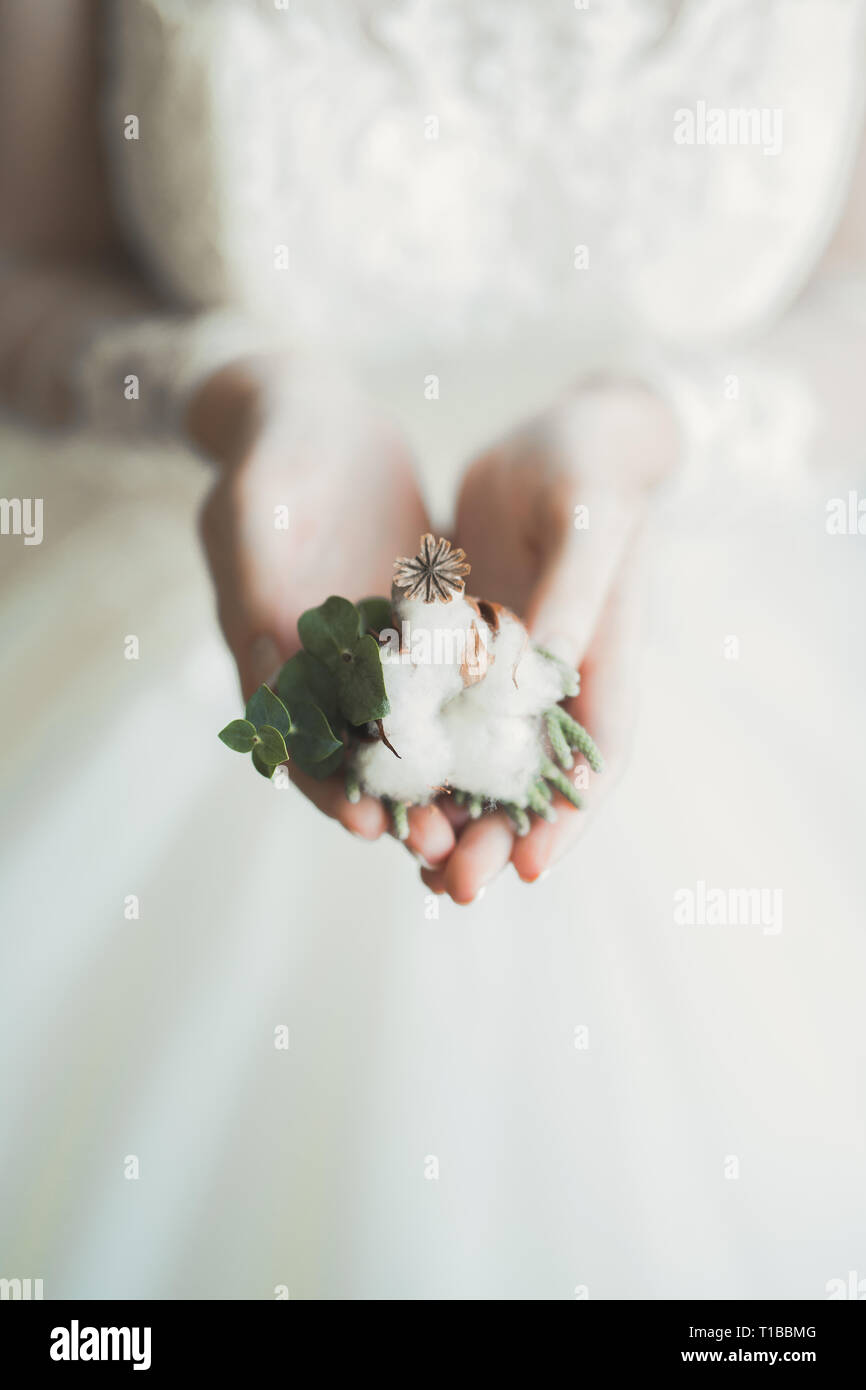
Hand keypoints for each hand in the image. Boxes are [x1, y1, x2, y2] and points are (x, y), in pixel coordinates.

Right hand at [192, 353, 458, 865]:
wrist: (309, 412)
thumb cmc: (273, 453)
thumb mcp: (256, 508)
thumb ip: (257, 583)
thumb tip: (270, 660)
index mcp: (263, 651)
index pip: (291, 738)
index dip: (327, 786)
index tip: (368, 824)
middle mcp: (313, 667)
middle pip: (351, 754)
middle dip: (394, 804)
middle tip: (441, 850)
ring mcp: (365, 653)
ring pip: (403, 733)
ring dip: (436, 780)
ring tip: (481, 823)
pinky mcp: (409, 631)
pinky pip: (442, 687)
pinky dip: (469, 722)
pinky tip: (516, 746)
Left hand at [419, 380, 679, 903]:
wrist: (564, 436)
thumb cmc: (588, 468)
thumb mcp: (581, 523)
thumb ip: (567, 599)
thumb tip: (540, 681)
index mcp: (602, 655)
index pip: (599, 753)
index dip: (570, 816)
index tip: (534, 869)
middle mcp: (559, 678)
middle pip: (535, 777)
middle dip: (498, 836)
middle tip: (454, 888)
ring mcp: (512, 670)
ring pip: (483, 758)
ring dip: (454, 810)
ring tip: (413, 861)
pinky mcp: (468, 650)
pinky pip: (439, 714)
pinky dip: (417, 752)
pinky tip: (377, 785)